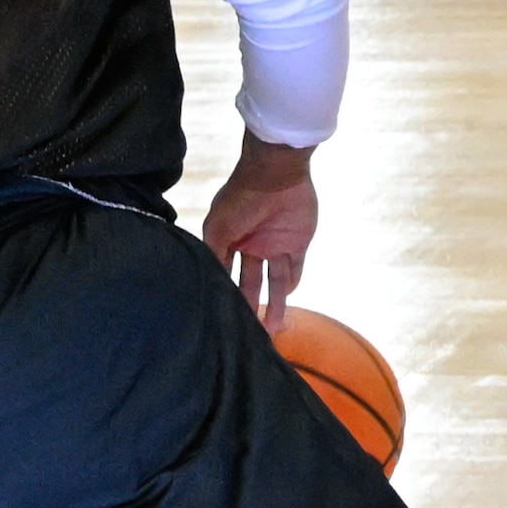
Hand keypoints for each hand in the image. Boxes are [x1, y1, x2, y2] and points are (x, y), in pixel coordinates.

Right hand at [200, 135, 315, 326]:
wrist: (275, 175)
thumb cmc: (241, 199)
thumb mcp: (218, 230)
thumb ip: (214, 256)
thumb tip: (208, 285)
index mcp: (227, 242)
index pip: (225, 275)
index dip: (225, 295)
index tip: (222, 320)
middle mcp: (250, 247)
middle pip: (250, 283)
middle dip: (250, 306)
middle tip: (251, 333)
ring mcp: (275, 245)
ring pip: (274, 281)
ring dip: (274, 303)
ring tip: (272, 328)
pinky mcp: (298, 242)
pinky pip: (296, 268)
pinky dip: (293, 283)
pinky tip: (289, 298)